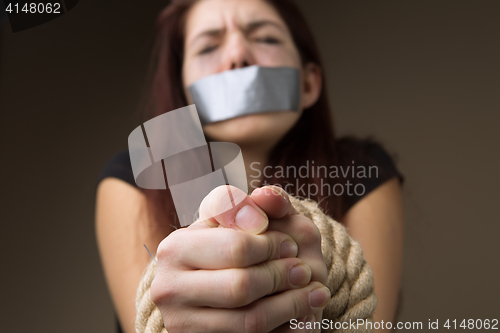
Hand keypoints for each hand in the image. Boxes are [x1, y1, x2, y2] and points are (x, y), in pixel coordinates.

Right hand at [150, 185, 329, 332]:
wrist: (213, 292)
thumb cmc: (232, 249)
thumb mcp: (244, 220)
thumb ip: (259, 203)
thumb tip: (267, 197)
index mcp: (175, 248)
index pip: (236, 247)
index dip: (273, 246)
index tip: (290, 244)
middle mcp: (169, 288)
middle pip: (241, 287)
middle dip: (282, 277)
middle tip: (304, 271)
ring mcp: (182, 324)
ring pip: (249, 321)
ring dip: (292, 306)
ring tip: (315, 293)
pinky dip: (284, 328)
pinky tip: (300, 315)